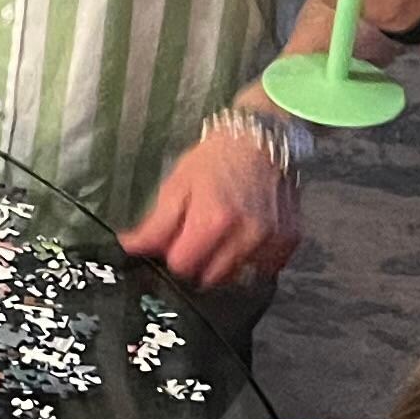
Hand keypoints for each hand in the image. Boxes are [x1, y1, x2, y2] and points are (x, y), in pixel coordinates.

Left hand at [117, 125, 300, 291]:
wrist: (262, 140)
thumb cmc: (214, 160)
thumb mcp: (177, 185)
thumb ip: (156, 225)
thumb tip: (130, 249)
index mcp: (213, 220)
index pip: (182, 266)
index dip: (173, 256)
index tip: (175, 243)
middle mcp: (247, 236)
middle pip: (209, 278)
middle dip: (198, 263)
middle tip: (197, 238)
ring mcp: (271, 241)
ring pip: (236, 278)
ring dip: (223, 264)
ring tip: (222, 235)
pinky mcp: (289, 242)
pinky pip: (263, 270)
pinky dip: (250, 260)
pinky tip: (244, 237)